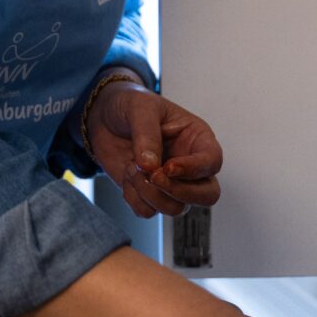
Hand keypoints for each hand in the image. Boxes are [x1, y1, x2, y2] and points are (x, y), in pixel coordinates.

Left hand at [85, 75, 222, 216]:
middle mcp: (189, 165)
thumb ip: (147, 135)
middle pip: (207, 195)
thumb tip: (150, 166)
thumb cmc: (130, 105)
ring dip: (150, 194)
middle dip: (180, 193)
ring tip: (133, 168)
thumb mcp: (140, 108)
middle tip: (154, 177)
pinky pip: (147, 211)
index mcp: (197, 139)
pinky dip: (134, 198)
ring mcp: (170, 183)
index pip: (212, 162)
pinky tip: (128, 175)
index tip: (168, 166)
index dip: (194, 170)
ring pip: (175, 208)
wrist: (104, 117)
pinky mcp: (148, 194)